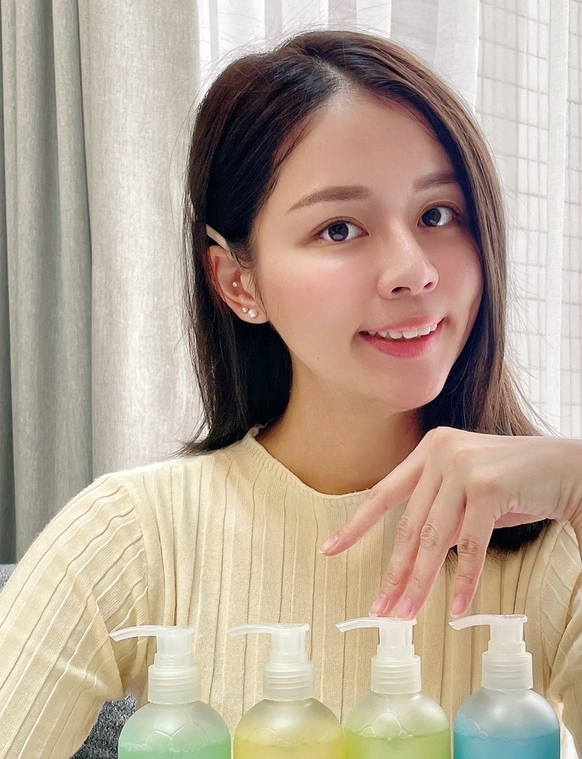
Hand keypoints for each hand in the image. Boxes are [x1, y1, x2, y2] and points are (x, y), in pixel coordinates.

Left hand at [320, 427, 581, 618]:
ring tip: (408, 614)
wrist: (565, 469)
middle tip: (381, 608)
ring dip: (420, 583)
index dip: (356, 525)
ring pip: (434, 538)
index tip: (331, 550)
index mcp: (429, 450)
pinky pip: (469, 545)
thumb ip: (438, 515)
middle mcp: (440, 452)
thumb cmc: (515, 484)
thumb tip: (410, 560)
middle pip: (409, 525)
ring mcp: (462, 466)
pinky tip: (456, 605)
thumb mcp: (466, 495)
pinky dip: (463, 579)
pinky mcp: (487, 486)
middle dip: (394, 572)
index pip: (384, 492)